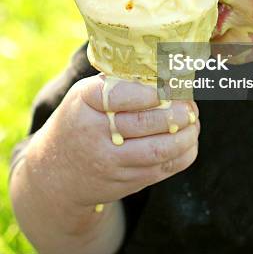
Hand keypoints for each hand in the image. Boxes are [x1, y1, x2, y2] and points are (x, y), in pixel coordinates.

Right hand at [24, 74, 199, 207]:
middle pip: (144, 123)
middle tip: (190, 104)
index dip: (148, 92)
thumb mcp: (87, 94)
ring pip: (159, 150)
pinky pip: (163, 169)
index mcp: (85, 102)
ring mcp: (110, 162)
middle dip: (177, 112)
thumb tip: (164, 70)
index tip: (168, 85)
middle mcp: (95, 134)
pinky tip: (190, 140)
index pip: (118, 95)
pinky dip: (183, 154)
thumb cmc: (81, 120)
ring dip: (186, 134)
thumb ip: (119, 82)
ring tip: (193, 121)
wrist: (56, 171)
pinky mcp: (126, 183)